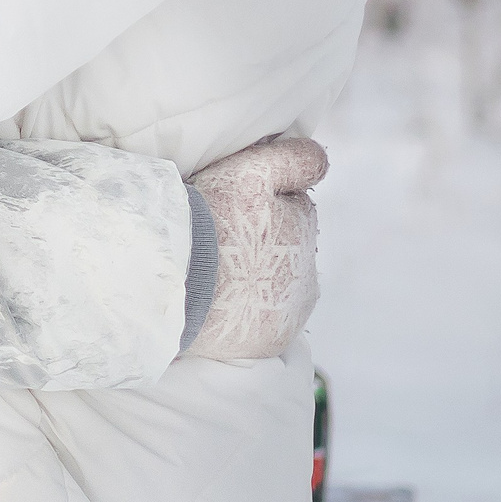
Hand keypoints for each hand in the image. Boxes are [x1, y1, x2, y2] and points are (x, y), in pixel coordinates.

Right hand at [185, 135, 326, 360]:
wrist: (180, 290)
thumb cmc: (212, 225)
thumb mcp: (249, 172)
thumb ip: (291, 159)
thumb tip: (320, 157)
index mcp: (305, 233)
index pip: (290, 208)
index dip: (260, 200)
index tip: (231, 204)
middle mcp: (308, 278)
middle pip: (282, 248)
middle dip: (260, 241)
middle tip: (217, 237)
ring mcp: (289, 316)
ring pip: (271, 285)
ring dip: (252, 276)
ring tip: (212, 272)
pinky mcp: (268, 344)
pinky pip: (258, 318)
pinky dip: (243, 308)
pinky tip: (216, 300)